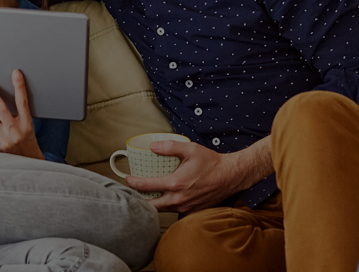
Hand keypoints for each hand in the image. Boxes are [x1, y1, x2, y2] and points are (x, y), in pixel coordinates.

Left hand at [0, 70, 44, 159]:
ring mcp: (2, 140)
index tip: (15, 73)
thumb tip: (3, 94)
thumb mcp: (28, 127)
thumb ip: (19, 113)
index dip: (20, 87)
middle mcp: (15, 132)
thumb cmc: (27, 143)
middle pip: (1, 109)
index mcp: (27, 125)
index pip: (23, 102)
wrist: (27, 165)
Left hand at [125, 141, 264, 213]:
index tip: (127, 179)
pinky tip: (166, 198)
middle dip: (139, 199)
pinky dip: (168, 206)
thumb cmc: (211, 162)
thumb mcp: (190, 149)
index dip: (133, 183)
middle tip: (133, 191)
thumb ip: (169, 146)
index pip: (146, 186)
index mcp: (175, 183)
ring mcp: (185, 207)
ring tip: (147, 195)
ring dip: (153, 203)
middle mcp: (178, 199)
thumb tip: (152, 147)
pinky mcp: (192, 211)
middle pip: (150, 205)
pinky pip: (175, 211)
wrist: (230, 176)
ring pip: (162, 209)